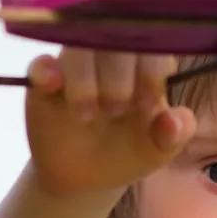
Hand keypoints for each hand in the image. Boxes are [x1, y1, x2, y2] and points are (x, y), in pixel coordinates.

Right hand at [25, 48, 196, 196]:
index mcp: (148, 66)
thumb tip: (174, 121)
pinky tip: (52, 85)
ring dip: (82, 78)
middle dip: (117, 76)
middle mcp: (113, 58)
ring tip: (86, 115)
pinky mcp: (45, 80)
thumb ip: (175, 134)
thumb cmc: (131, 151)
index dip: (150, 71)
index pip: (154, 48)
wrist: (88, 177)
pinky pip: (41, 63)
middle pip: (114, 39)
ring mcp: (78, 65)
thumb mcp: (160, 149)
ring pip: (78, 48)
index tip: (146, 104)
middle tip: (115, 111)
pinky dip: (45, 70)